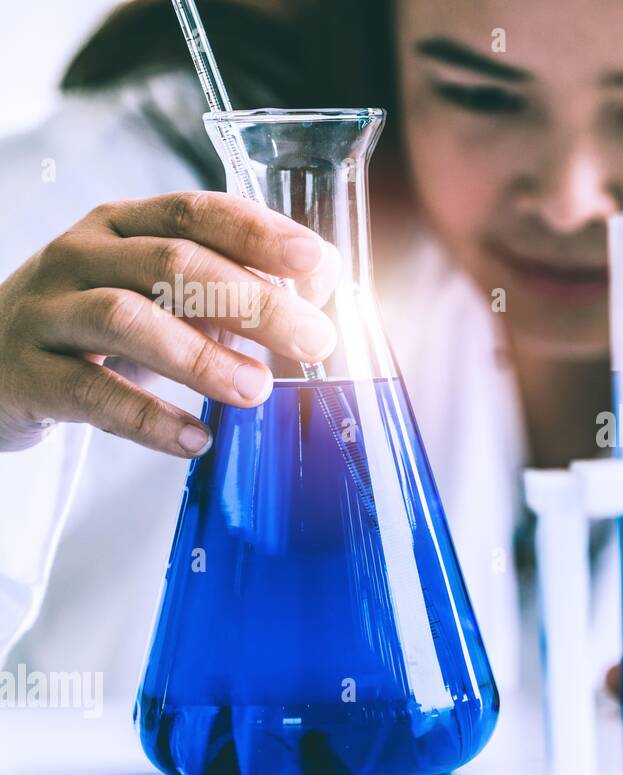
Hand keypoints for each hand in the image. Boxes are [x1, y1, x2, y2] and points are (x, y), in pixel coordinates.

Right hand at [0, 191, 340, 456]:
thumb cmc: (99, 328)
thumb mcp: (162, 296)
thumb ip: (232, 292)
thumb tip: (317, 296)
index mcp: (122, 225)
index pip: (195, 212)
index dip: (258, 233)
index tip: (315, 261)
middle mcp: (81, 255)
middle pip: (172, 264)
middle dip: (252, 302)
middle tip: (312, 341)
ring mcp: (47, 311)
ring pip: (127, 319)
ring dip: (202, 356)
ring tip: (257, 390)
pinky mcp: (27, 374)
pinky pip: (90, 393)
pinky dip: (149, 418)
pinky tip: (196, 439)